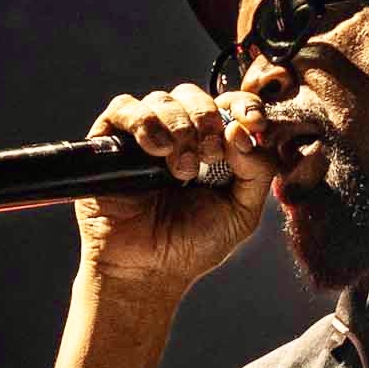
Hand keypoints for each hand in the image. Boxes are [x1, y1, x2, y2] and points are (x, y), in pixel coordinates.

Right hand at [75, 84, 284, 293]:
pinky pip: (124, 108)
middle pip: (194, 95)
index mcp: (212, 147)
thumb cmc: (192, 246)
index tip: (253, 123)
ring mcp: (144, 138)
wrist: (146, 272)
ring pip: (162, 98)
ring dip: (179, 127)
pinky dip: (143, 121)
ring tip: (182, 169)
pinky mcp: (110, 143)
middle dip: (207, 119)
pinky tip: (156, 151)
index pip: (230, 105)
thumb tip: (242, 130)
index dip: (244, 105)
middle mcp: (178, 136)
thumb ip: (257, 171)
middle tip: (210, 155)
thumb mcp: (241, 213)